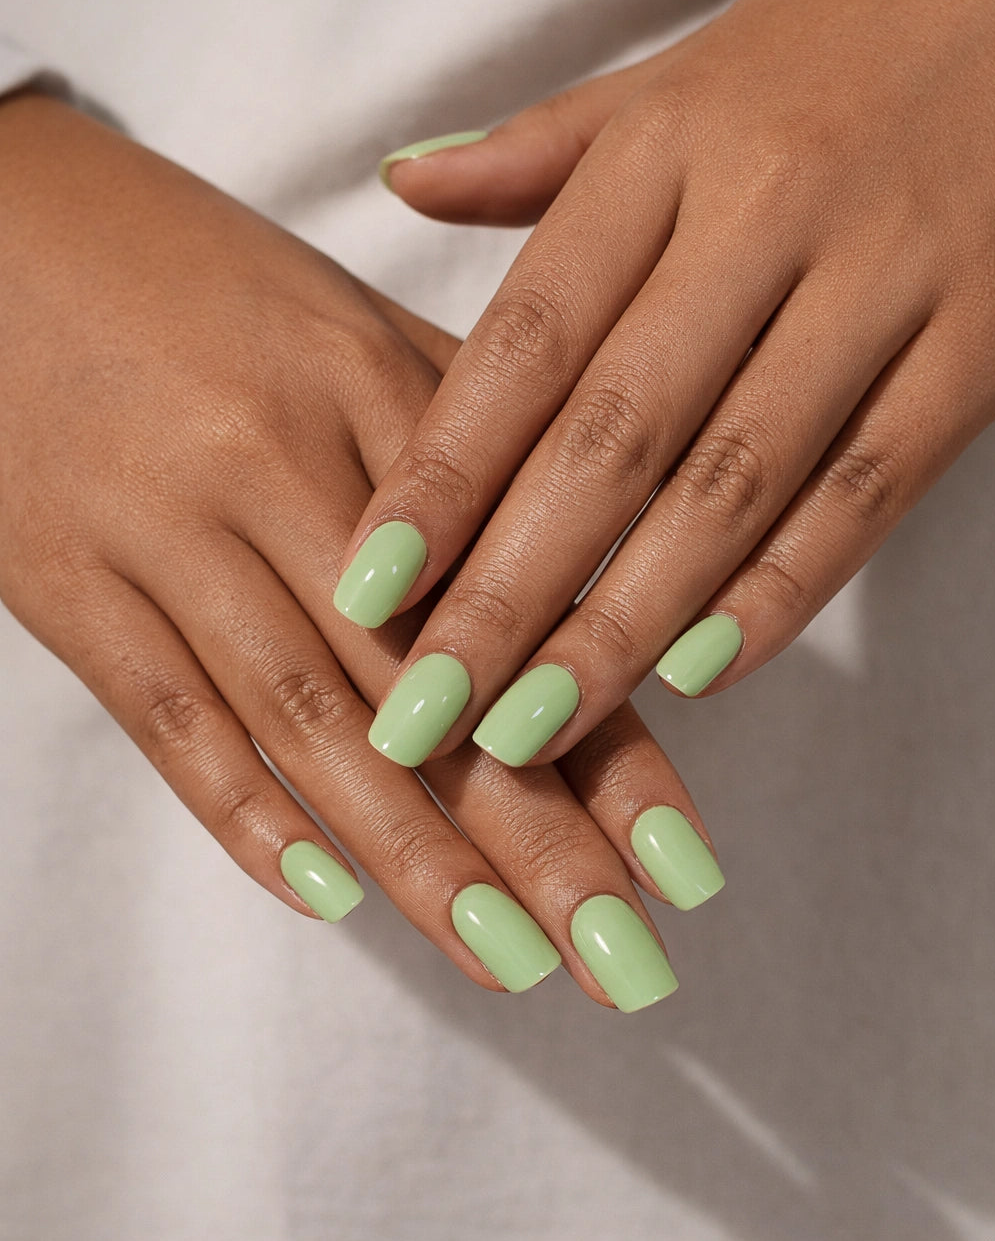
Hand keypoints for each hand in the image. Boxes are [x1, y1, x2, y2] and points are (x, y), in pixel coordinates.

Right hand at [0, 92, 722, 1011]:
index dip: (609, 740)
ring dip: (415, 856)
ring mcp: (166, 528)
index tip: (684, 865)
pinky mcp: (64, 579)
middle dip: (539, 840)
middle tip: (626, 966)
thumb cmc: (193, 274)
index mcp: (379, 392)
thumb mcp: (346, 317)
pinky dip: (240, 810)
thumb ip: (469, 431)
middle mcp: (284, 464)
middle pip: (430, 686)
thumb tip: (594, 554)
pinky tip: (323, 896)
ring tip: (510, 966)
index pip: (523, 599)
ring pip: (310, 719)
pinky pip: (165, 715)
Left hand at [345, 0, 994, 766]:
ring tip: (534, 729)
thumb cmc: (822, 56)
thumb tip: (399, 183)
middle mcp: (763, 216)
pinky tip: (701, 673)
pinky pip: (870, 488)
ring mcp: (883, 282)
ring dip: (626, 623)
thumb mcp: (668, 89)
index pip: (527, 340)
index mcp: (662, 155)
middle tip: (427, 710)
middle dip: (510, 589)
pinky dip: (785, 589)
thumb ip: (535, 155)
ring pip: (734, 482)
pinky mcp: (981, 343)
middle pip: (614, 436)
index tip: (366, 586)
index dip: (442, 472)